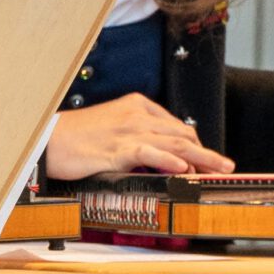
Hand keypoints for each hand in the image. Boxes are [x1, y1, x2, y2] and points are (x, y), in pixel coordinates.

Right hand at [44, 94, 233, 180]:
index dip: (197, 144)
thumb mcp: (112, 129)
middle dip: (207, 152)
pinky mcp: (116, 148)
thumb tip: (163, 158)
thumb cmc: (76, 137)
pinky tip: (184, 168)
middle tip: (225, 167)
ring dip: (202, 157)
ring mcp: (127, 130)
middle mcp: (136, 114)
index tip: (210, 160)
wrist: (47, 139)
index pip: (177, 125)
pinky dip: (169, 160)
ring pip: (174, 143)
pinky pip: (149, 152)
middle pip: (182, 133)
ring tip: (220, 168)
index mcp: (136, 105)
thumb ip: (138, 138)